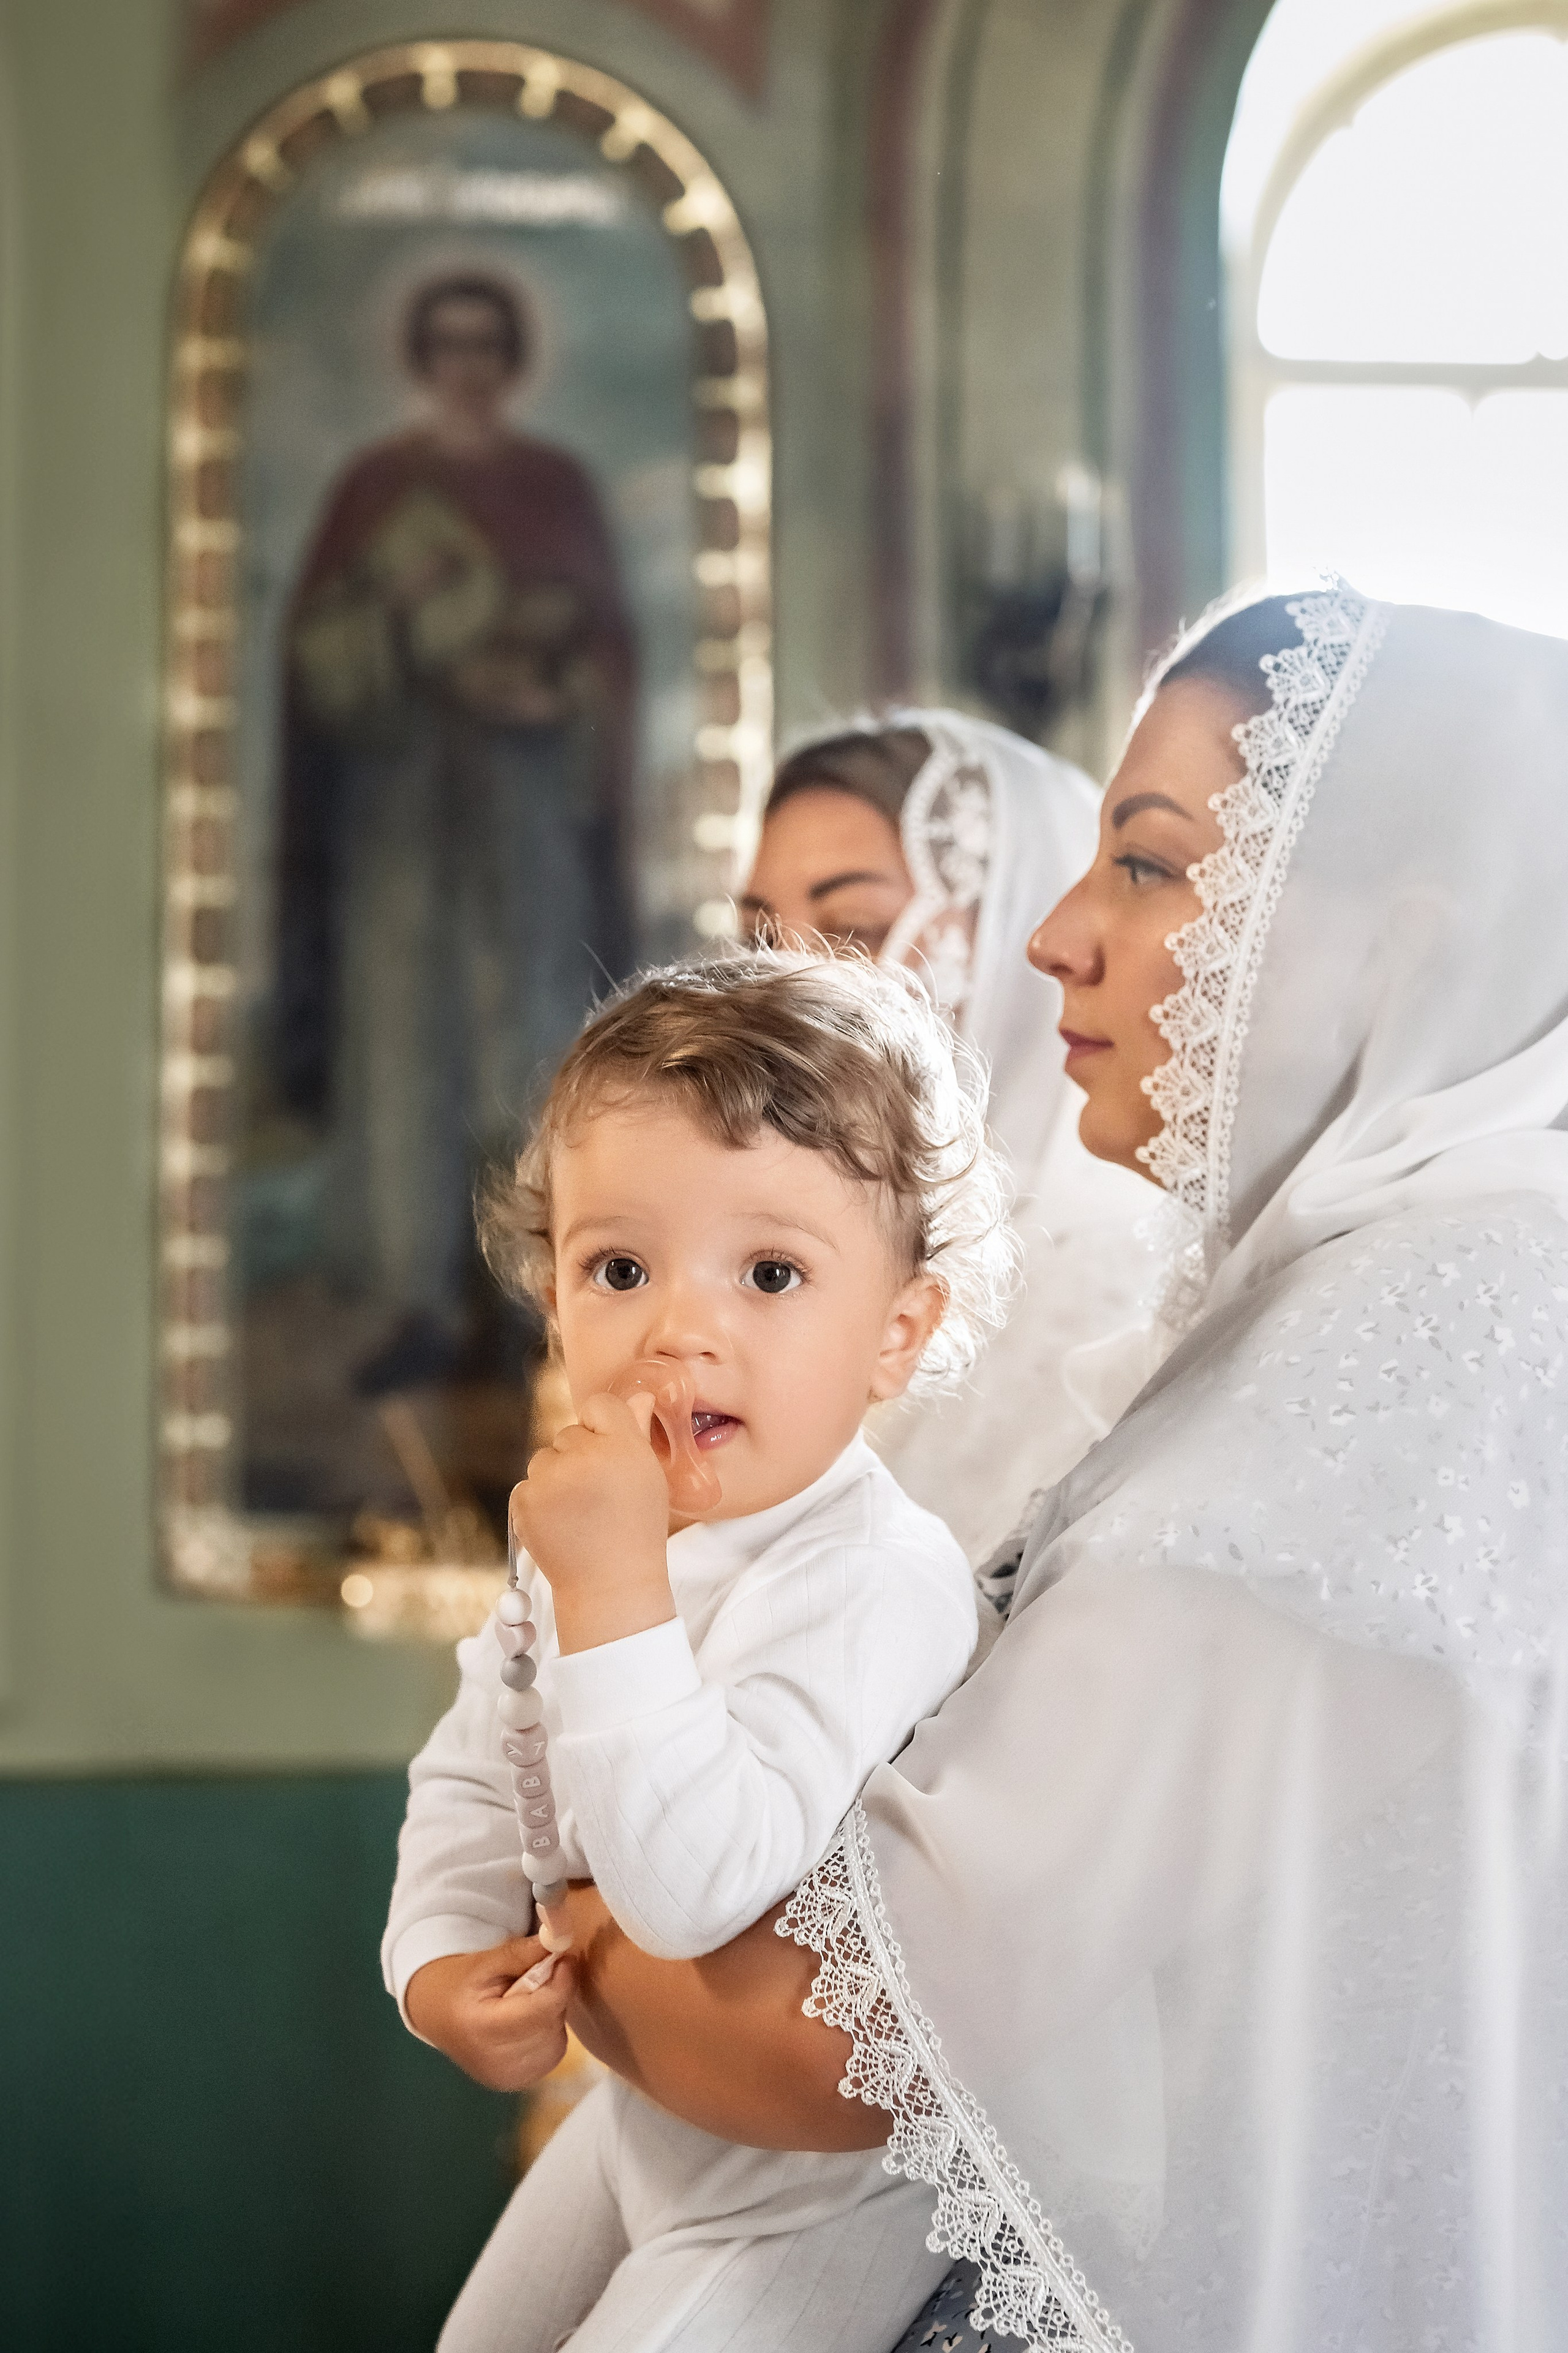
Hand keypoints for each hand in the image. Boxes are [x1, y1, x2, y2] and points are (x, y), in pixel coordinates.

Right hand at [404, 1937, 577, 2091]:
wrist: (436, 2014)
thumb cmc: (460, 1983)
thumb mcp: (486, 1960)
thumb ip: (523, 1953)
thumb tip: (561, 1943)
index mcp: (482, 2028)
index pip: (543, 2009)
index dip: (561, 1981)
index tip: (564, 1959)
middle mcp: (494, 2061)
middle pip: (550, 2025)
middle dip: (554, 1997)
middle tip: (540, 1979)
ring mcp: (503, 2078)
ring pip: (556, 2042)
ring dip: (552, 2017)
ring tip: (528, 2002)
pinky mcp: (511, 2084)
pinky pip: (550, 2057)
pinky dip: (548, 2036)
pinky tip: (528, 2022)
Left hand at [511, 1392, 673, 1654]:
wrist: (609, 1586)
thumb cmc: (636, 1531)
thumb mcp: (649, 1479)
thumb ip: (638, 1431)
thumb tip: (639, 1394)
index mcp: (622, 1448)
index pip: (600, 1405)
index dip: (604, 1427)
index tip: (609, 1454)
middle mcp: (583, 1458)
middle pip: (570, 1433)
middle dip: (580, 1456)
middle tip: (598, 1494)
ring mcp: (549, 1481)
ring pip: (544, 1458)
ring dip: (557, 1477)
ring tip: (579, 1512)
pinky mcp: (524, 1502)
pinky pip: (527, 1485)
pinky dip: (538, 1500)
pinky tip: (561, 1523)